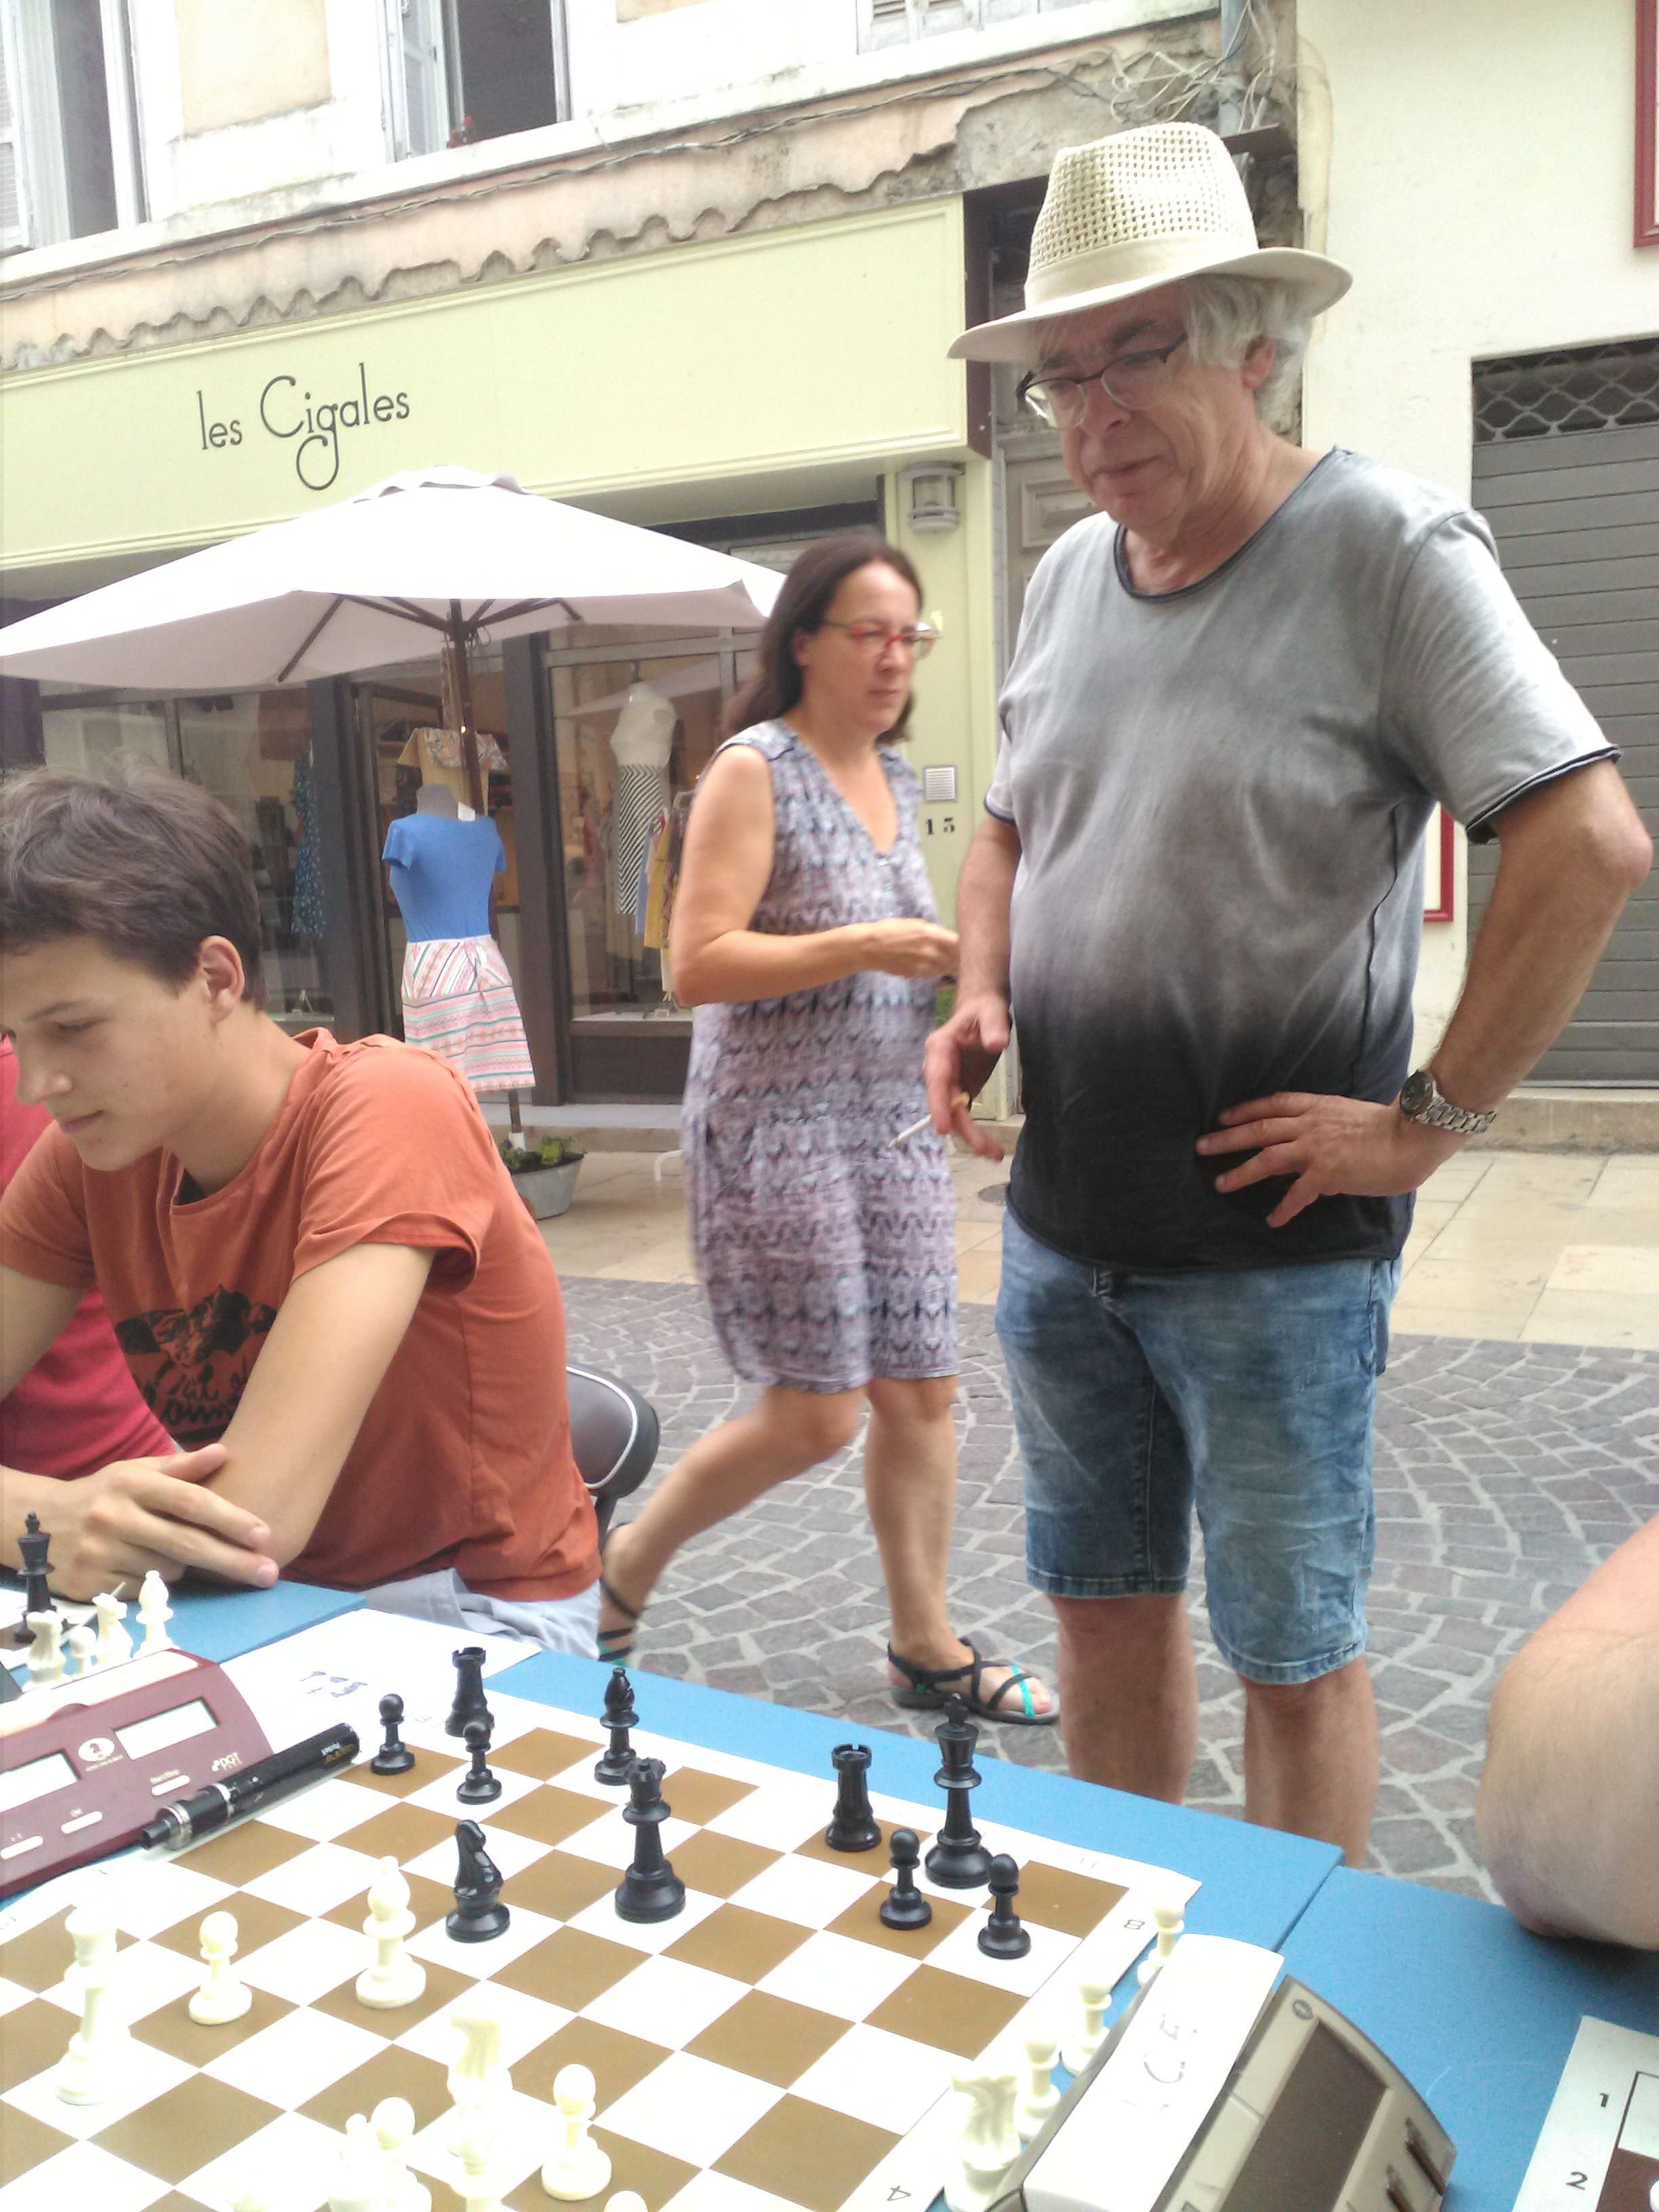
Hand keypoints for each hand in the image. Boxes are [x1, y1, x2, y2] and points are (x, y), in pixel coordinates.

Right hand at [36, 1446, 278, 1599]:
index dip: (230, 1519)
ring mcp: (99, 1553)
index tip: (263, 1534)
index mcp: (131, 1484)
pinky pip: (143, 1591)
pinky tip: (143, 1568)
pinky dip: (154, 1583)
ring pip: (167, 1571)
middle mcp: (114, 1517)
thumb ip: (182, 1467)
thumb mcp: (137, 1472)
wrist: (39, 1524)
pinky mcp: (89, 1584)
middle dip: (232, 1561)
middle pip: (185, 1544)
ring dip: (185, 1569)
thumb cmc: (104, 1495)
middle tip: (269, 1572)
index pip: (190, 1502)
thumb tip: (225, 1452)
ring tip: (172, 1554)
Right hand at [859, 920, 959, 978]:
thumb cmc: (892, 930)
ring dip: (953, 967)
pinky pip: (935, 975)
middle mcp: (932, 952)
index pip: (960, 943)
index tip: (970, 945)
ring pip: (948, 969)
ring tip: (956, 964)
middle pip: (958, 959)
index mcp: (932, 935)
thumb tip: (949, 939)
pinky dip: (940, 972)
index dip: (966, 946)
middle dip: (963, 958)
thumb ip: (935, 932)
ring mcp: (925, 966)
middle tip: (967, 957)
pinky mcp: (917, 975)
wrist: (870, 947)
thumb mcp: (916, 924)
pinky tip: (938, 967)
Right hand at [924, 992, 1010, 1158]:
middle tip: (985, 1150)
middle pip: (946, 1105)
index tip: (943, 1128)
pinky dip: (975, 1132)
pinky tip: (990, 1148)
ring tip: (994, 1154)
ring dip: (971, 1136)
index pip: (936, 1080)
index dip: (938, 1105)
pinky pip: (964, 1115)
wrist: (983, 1010)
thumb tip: (997, 1045)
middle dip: (963, 1129)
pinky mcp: (961, 1090)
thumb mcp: (991, 1011)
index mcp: (939, 1050)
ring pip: (955, 1115)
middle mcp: (938, 1070)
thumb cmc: (984, 1009)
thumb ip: (994, 1026)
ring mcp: (949, 1083)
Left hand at [1197, 1092, 1464, 1227]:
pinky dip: (1283, 1208)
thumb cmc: (1388, 1128)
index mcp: (1316, 1107)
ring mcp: (1315, 1147)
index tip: (1223, 1116)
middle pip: (1258, 1128)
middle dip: (1226, 1138)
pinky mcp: (1326, 1172)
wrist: (1410, 1136)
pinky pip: (1297, 1193)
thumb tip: (1308, 1164)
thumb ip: (1324, 1134)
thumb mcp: (1347, 1119)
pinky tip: (1273, 1220)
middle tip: (1201, 1146)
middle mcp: (1310, 1124)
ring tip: (1221, 1185)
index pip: (1272, 1104)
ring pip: (1266, 1158)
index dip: (1245, 1110)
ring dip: (1241, 1172)